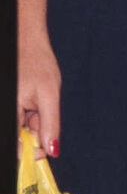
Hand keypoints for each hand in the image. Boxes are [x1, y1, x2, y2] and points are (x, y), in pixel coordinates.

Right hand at [18, 34, 60, 158]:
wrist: (25, 41)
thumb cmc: (36, 62)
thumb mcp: (49, 94)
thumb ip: (50, 124)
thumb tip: (52, 149)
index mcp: (10, 110)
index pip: (15, 148)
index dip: (31, 153)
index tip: (46, 149)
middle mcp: (6, 110)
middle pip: (18, 139)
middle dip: (34, 133)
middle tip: (41, 113)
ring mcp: (8, 107)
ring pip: (19, 130)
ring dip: (32, 123)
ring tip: (36, 102)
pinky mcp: (11, 105)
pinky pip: (18, 119)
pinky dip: (28, 115)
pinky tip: (31, 102)